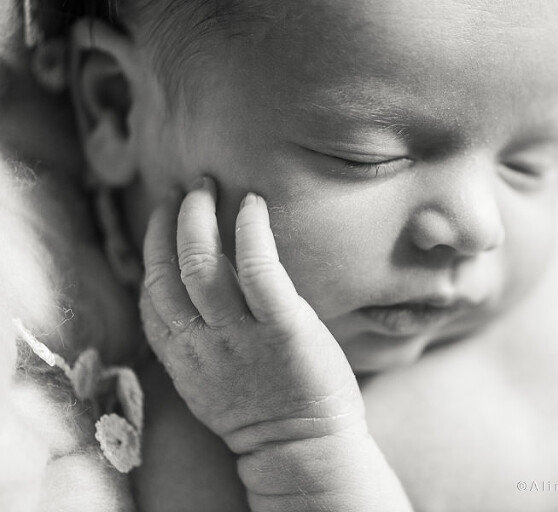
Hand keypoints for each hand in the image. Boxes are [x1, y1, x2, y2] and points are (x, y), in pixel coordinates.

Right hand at [140, 177, 410, 510]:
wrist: (304, 446)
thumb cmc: (265, 410)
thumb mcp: (209, 380)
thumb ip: (194, 340)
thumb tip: (195, 296)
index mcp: (180, 355)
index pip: (151, 291)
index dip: (152, 247)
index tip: (163, 217)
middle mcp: (200, 342)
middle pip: (168, 269)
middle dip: (171, 220)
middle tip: (187, 189)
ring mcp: (239, 335)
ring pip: (200, 263)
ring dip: (199, 216)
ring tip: (208, 186)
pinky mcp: (283, 327)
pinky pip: (257, 269)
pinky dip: (250, 231)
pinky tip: (253, 205)